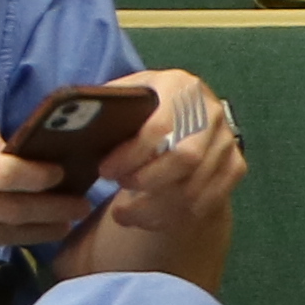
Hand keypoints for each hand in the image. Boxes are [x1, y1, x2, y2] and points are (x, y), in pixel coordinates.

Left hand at [84, 68, 245, 242]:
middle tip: (118, 188)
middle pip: (184, 158)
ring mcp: (226, 141)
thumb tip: (68, 118)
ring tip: (123, 214)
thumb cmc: (140, 107)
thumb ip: (102, 105)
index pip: (159, 126)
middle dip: (146, 180)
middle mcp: (210, 112)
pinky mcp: (235, 167)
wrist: (184, 112)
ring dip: (155, 208)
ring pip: (195, 187)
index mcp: (178, 86)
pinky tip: (146, 219)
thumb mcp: (122, 96)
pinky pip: (207, 202)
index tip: (104, 171)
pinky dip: (173, 218)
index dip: (129, 154)